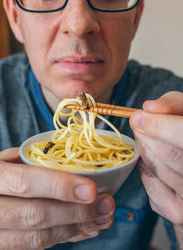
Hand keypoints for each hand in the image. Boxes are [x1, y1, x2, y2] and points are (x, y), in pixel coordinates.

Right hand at [0, 148, 114, 249]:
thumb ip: (24, 160)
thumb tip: (64, 160)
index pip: (24, 182)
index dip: (60, 186)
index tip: (91, 188)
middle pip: (34, 215)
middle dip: (76, 212)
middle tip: (105, 204)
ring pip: (36, 238)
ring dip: (75, 229)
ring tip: (102, 218)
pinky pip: (33, 247)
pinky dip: (63, 238)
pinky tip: (83, 229)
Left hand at [130, 91, 182, 224]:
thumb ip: (173, 104)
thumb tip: (148, 108)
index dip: (159, 125)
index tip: (138, 117)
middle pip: (169, 154)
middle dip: (147, 135)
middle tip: (138, 123)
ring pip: (156, 168)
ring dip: (144, 148)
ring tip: (145, 136)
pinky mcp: (177, 212)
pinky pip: (150, 183)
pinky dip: (146, 167)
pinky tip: (152, 158)